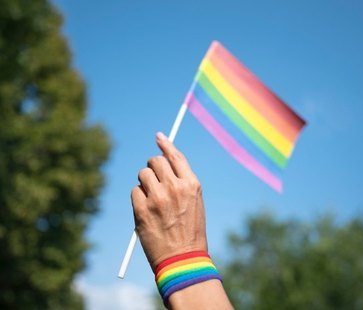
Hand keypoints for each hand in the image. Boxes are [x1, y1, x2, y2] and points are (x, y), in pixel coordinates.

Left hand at [131, 132, 207, 270]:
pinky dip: (138, 198)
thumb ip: (182, 182)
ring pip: (142, 174)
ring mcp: (157, 197)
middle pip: (155, 161)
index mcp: (191, 184)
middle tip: (154, 178)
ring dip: (145, 182)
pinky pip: (134, 191)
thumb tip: (163, 164)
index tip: (158, 136)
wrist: (182, 259)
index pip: (175, 155)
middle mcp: (175, 187)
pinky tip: (147, 211)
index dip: (165, 144)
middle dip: (153, 166)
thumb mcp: (194, 202)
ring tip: (153, 199)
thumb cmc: (190, 231)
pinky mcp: (142, 209)